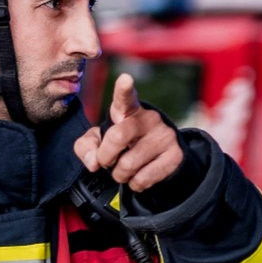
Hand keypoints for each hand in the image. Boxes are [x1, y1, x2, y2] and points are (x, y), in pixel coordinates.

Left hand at [73, 73, 183, 192]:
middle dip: (105, 157)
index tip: (125, 79)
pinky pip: (143, 178)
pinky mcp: (175, 156)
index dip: (124, 89)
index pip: (125, 97)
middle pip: (117, 137)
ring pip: (128, 164)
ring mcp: (164, 136)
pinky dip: (134, 184)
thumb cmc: (122, 143)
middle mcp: (149, 118)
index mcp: (127, 110)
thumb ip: (86, 147)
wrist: (158, 156)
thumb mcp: (99, 141)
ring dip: (119, 175)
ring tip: (124, 170)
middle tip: (107, 162)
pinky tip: (138, 176)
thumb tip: (93, 162)